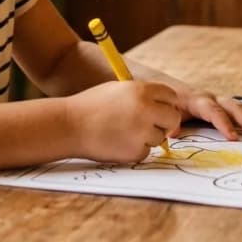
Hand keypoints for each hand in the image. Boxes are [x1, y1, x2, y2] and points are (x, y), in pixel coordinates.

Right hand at [65, 81, 181, 162]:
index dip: (166, 104)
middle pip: (172, 118)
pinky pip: (146, 151)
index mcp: (142, 90)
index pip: (171, 96)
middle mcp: (146, 109)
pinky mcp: (136, 151)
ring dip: (146, 137)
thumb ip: (143, 95)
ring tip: (122, 132)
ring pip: (159, 137)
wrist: (69, 125)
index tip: (161, 110)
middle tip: (150, 125)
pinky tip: (117, 142)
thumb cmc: (92, 106)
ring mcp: (142, 131)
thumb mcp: (119, 90)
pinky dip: (135, 150)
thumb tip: (166, 106)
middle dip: (164, 123)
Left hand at [172, 86, 241, 140]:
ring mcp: (220, 100)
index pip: (213, 111)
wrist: (168, 89)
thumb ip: (170, 123)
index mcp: (197, 101)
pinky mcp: (225, 105)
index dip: (223, 124)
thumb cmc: (169, 104)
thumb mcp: (167, 113)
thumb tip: (173, 132)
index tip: (233, 138)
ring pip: (241, 106)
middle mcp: (212, 98)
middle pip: (232, 107)